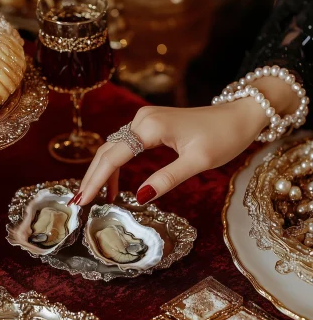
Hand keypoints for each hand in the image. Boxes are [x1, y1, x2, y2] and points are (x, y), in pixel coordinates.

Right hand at [74, 77, 299, 205]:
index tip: (82, 201)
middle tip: (79, 203)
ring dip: (101, 172)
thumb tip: (138, 197)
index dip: (96, 180)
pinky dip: (115, 165)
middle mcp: (142, 119)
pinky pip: (125, 146)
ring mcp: (145, 120)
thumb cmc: (223, 137)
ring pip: (114, 148)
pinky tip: (113, 184)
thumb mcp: (197, 162)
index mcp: (150, 127)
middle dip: (92, 178)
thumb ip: (167, 179)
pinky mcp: (150, 124)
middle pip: (107, 151)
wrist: (239, 115)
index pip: (113, 157)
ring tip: (92, 197)